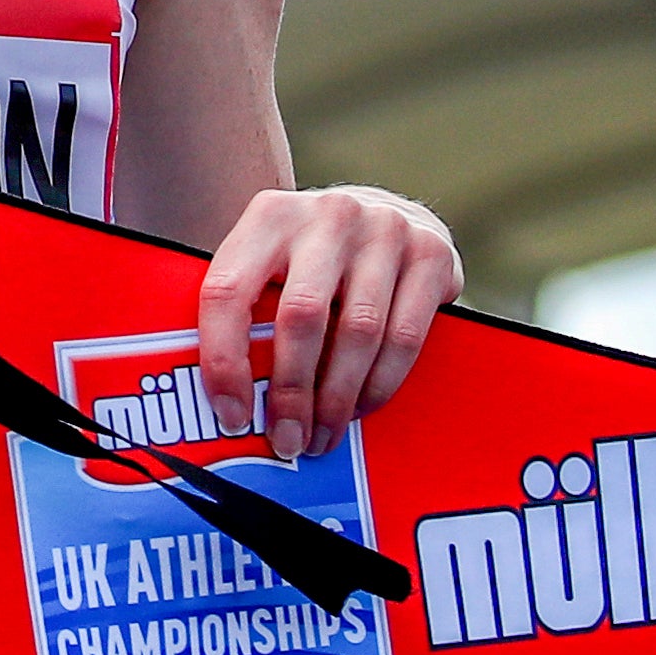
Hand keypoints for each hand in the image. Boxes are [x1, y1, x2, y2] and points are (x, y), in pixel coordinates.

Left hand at [194, 185, 461, 462]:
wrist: (389, 213)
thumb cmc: (314, 257)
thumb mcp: (272, 261)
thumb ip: (247, 312)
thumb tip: (225, 406)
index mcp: (269, 216)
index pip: (228, 291)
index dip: (224, 361)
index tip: (232, 416)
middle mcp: (327, 215)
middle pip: (301, 316)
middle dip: (292, 392)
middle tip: (288, 442)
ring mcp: (384, 229)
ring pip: (358, 332)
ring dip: (338, 399)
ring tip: (323, 435)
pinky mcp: (431, 254)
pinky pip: (405, 337)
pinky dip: (380, 384)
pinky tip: (361, 408)